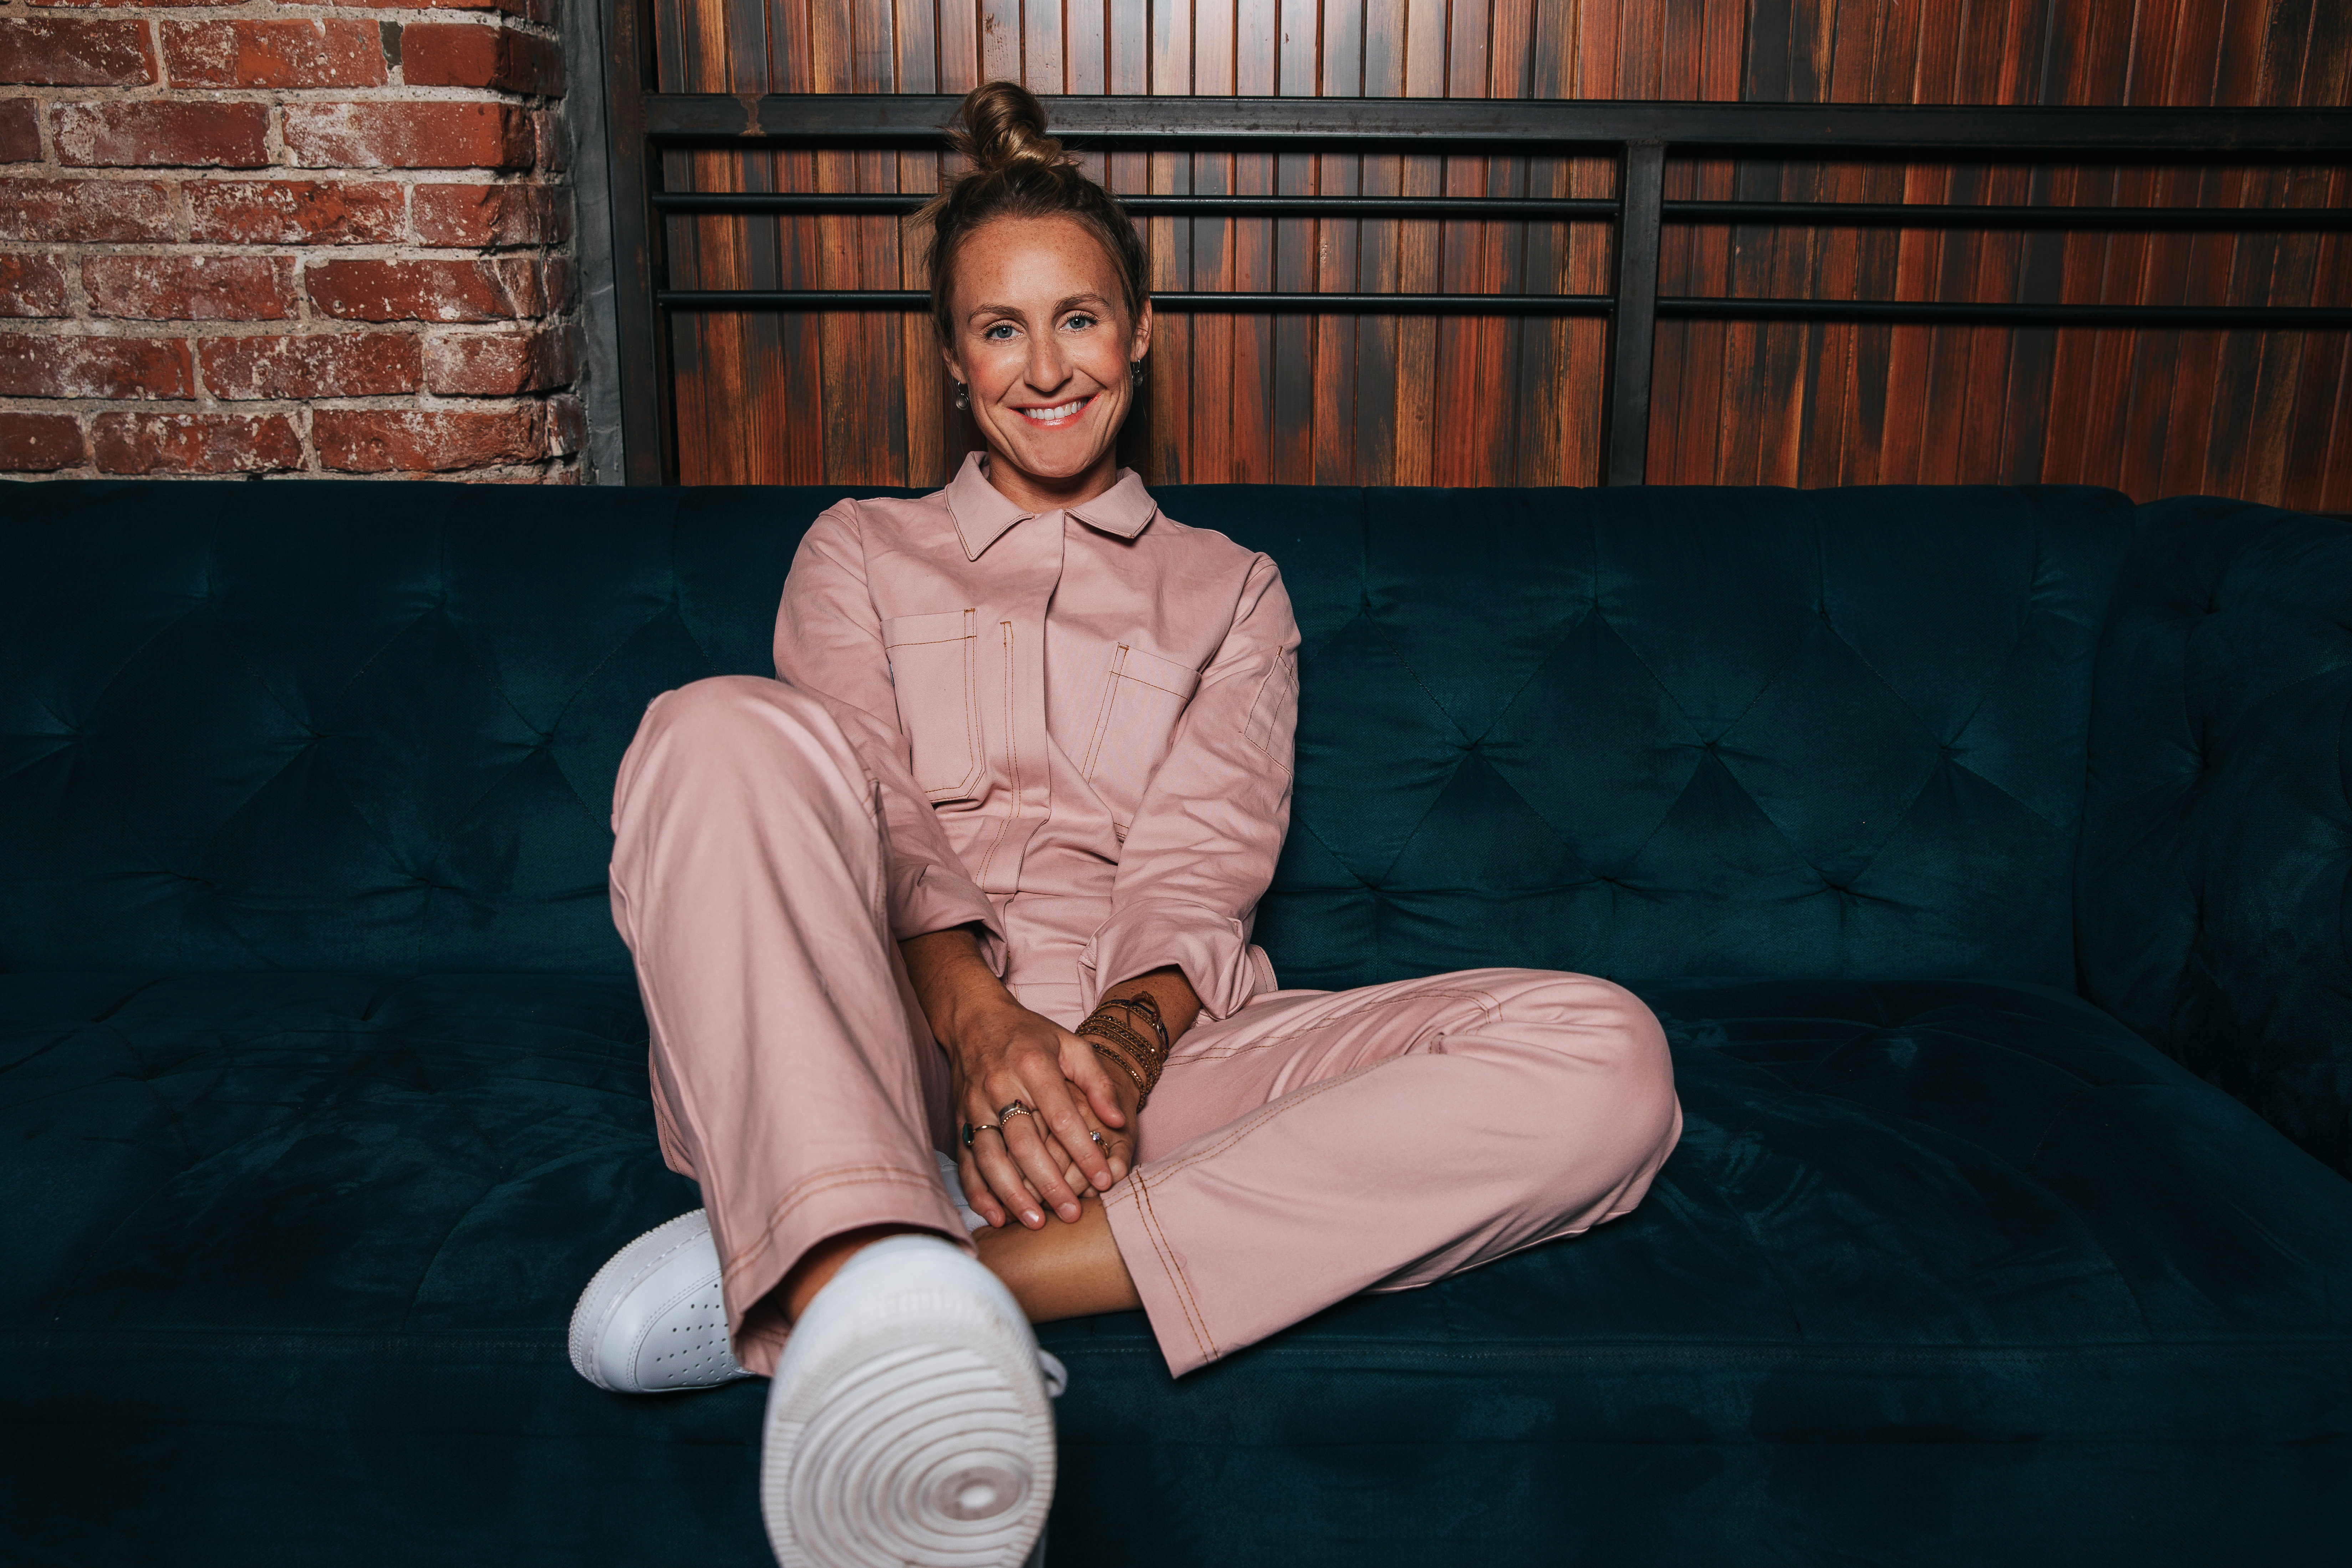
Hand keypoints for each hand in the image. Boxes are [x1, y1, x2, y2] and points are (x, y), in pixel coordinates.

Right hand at [948, 998, 1128, 1228]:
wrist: (973, 1019)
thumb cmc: (1031, 1036)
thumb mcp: (1071, 1045)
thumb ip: (1097, 1081)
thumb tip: (1118, 1122)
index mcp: (1032, 1064)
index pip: (1061, 1115)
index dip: (1084, 1150)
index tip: (1104, 1180)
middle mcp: (999, 1085)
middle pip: (1024, 1142)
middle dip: (1049, 1181)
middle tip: (1071, 1212)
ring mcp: (974, 1104)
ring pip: (991, 1156)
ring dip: (1011, 1193)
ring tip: (1035, 1221)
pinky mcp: (957, 1119)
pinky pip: (965, 1161)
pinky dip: (977, 1191)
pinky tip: (995, 1216)